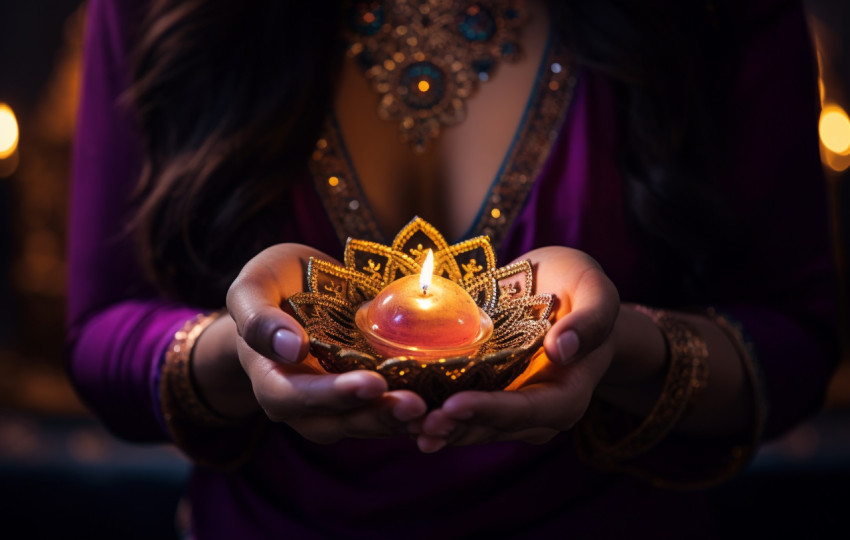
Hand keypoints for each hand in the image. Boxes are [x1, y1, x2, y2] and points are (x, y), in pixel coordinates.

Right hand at [221, 243, 426, 442]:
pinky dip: (413, 412)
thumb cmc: (272, 286)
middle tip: (414, 404)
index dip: (332, 395)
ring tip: (432, 409)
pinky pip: (388, 411)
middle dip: (376, 415)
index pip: (295, 397)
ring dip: (399, 420)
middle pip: (336, 422)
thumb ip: (258, 317)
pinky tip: (443, 403)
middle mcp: (303, 403)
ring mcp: (337, 404)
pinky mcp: (367, 397)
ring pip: (366, 423)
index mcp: (271, 379)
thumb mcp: (254, 286)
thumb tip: (290, 346)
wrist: (295, 292)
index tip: (370, 383)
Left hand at [413, 246, 619, 451]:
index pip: (533, 410)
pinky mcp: (485, 395)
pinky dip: (432, 412)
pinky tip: (402, 410)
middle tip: (418, 423)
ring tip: (403, 422)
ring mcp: (509, 407)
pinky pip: (458, 411)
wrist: (561, 292)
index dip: (493, 411)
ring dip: (438, 427)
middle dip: (456, 427)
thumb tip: (563, 348)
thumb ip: (590, 319)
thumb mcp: (595, 289)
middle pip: (495, 427)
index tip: (455, 405)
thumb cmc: (580, 289)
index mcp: (569, 392)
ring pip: (472, 427)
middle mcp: (539, 410)